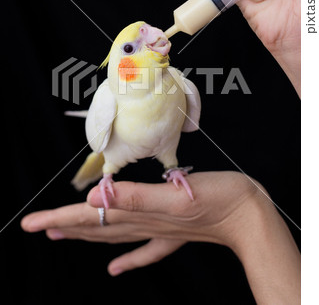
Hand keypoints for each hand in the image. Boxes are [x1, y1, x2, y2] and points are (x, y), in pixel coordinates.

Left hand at [21, 172, 259, 273]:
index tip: (31, 224)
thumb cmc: (217, 198)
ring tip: (64, 236)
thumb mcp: (173, 195)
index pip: (90, 218)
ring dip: (88, 237)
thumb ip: (134, 197)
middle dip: (64, 228)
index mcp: (141, 214)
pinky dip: (126, 258)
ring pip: (114, 237)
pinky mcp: (174, 232)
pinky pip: (144, 250)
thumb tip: (97, 199)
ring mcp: (160, 231)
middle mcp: (145, 225)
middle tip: (37, 228)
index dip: (59, 219)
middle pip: (96, 229)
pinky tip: (114, 268)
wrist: (249, 213)